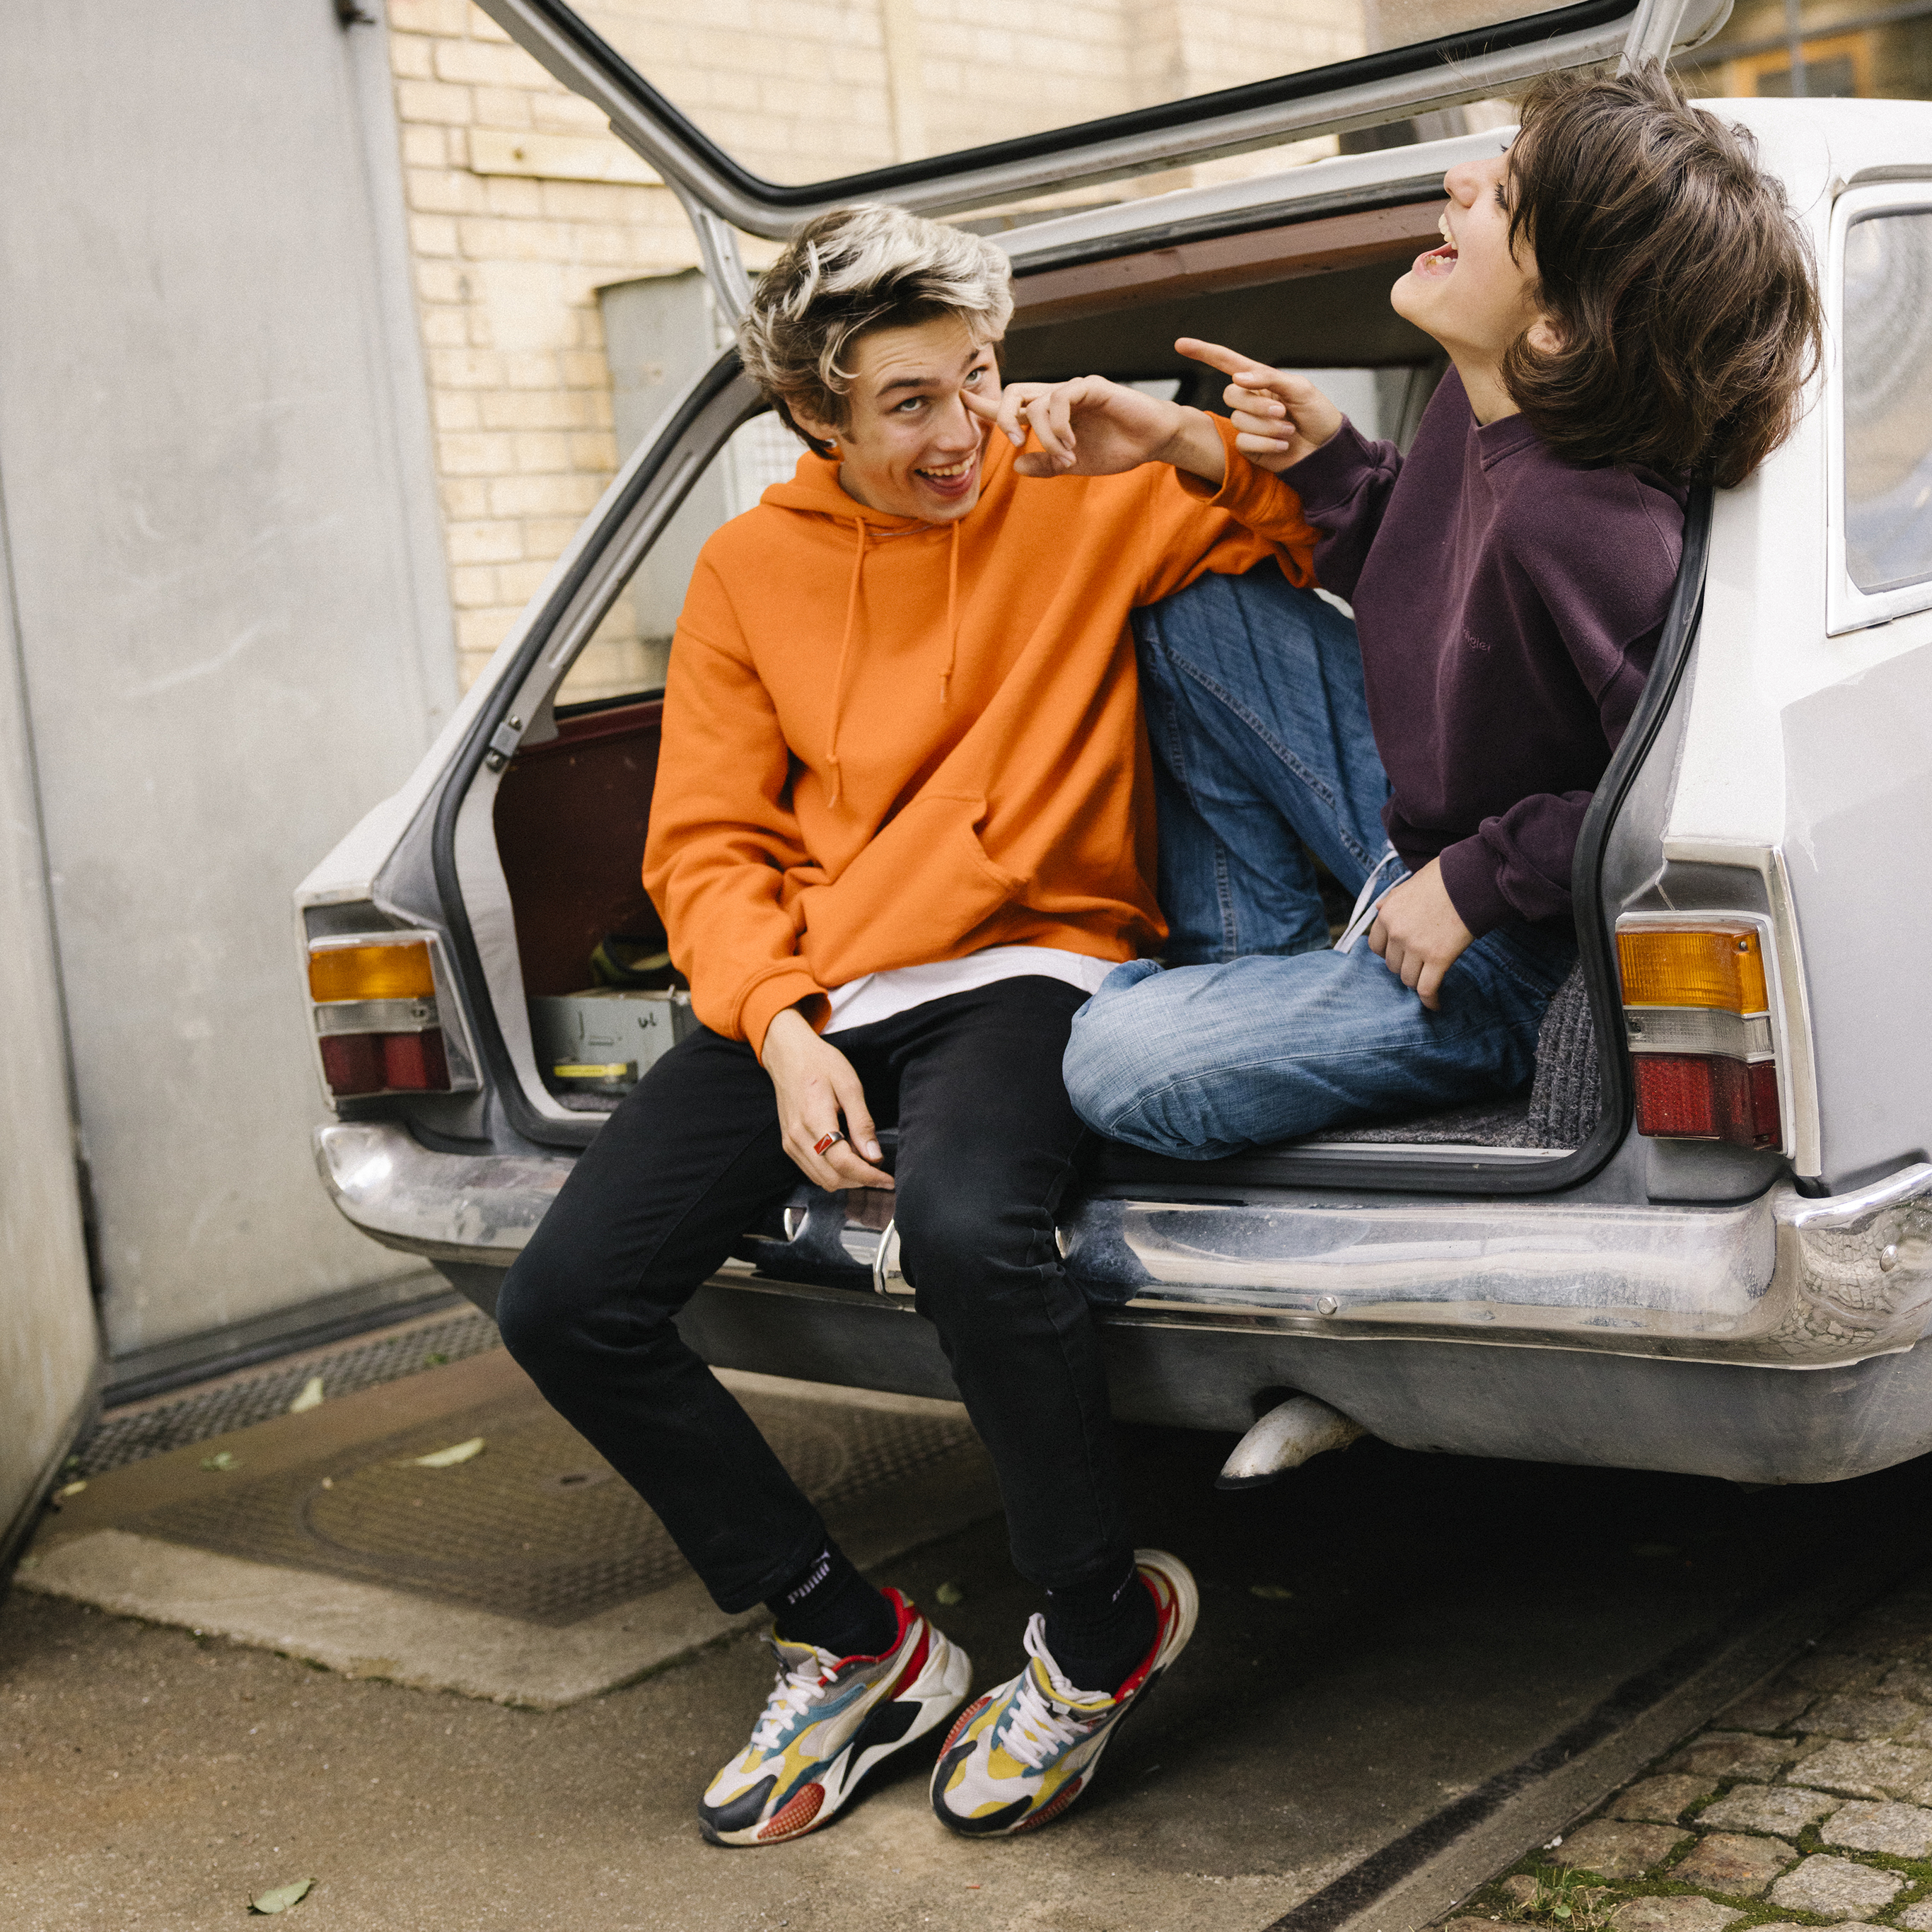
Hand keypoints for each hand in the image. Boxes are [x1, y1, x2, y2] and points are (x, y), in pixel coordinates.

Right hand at [760, 1008, 893, 1190]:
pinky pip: (813, 1171)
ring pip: (822, 1179)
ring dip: (847, 1179)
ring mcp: (791, 1143)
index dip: (868, 1175)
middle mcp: (798, 1137)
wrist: (789, 1056)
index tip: (887, 1179)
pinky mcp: (789, 1145)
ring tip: (865, 1162)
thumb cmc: (820, 1064)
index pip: (843, 1162)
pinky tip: (847, 1156)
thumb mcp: (850, 1087)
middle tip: (880, 1170)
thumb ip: (862, 1123)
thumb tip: (874, 1155)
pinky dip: (833, 1172)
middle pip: (833, 1177)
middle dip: (860, 1180)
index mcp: (814, 1119)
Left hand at [962, 376, 1224, 486]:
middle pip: (1012, 392)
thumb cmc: (1116, 448)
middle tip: (1013, 442)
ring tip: (1065, 457)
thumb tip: (1017, 468)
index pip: (1010, 405)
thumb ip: (1046, 466)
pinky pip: (1061, 398)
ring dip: (1044, 435)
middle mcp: (1057, 397)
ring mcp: (1073, 390)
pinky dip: (1059, 425)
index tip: (960, 400)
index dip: (984, 405)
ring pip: (1037, 401)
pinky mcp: (1091, 386)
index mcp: (1049, 414)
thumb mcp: (1075, 465)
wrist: (1154, 441)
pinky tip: (1071, 445)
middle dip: (1002, 415)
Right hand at [1175, 338, 1344, 473]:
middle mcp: (1250, 400)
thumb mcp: (1299, 388)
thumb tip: (1237, 377)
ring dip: (1267, 427)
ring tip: (1288, 431)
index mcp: (1260, 380)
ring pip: (1238, 421)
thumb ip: (1268, 378)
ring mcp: (1248, 424)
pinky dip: (1266, 444)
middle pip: (1230, 394)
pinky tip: (1283, 446)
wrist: (1326, 449)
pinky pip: (1243, 442)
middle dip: (1257, 404)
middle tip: (1282, 412)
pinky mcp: (1249, 448)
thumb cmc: (1317, 414)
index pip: (1227, 362)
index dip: (1203, 352)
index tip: (1180, 344)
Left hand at [1368, 860, 1473, 1011]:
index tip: (1400, 955)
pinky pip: (1427, 988)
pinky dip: (1430, 1001)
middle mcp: (1397, 932)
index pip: (1376, 946)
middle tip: (1420, 964)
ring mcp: (1416, 947)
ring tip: (1429, 979)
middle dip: (1405, 966)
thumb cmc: (1444, 878)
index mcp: (1387, 914)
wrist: (1471, 879)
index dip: (1388, 953)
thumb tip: (1379, 909)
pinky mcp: (1438, 958)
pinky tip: (1436, 1005)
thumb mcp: (1409, 884)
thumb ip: (1392, 900)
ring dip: (1418, 981)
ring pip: (1408, 979)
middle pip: (1393, 965)